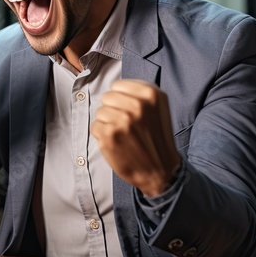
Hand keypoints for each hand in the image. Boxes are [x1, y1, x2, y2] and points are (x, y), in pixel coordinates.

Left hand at [92, 79, 180, 196]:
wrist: (159, 170)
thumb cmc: (156, 138)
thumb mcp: (158, 109)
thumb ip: (139, 93)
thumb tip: (114, 86)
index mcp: (151, 95)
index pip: (117, 85)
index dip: (120, 98)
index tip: (129, 111)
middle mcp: (138, 106)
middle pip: (106, 97)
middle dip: (112, 110)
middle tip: (126, 125)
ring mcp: (122, 120)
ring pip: (100, 112)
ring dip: (107, 123)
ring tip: (123, 134)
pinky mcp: (109, 135)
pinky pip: (95, 126)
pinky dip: (103, 136)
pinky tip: (117, 143)